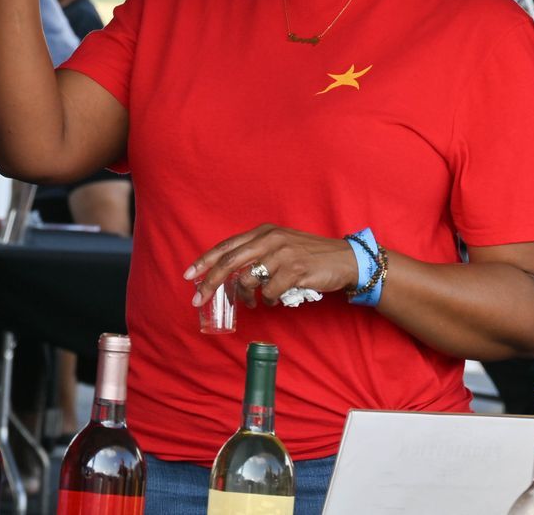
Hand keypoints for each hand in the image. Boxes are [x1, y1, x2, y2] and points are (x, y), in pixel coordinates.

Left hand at [184, 224, 360, 308]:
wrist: (345, 259)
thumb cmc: (308, 256)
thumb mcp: (280, 246)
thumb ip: (256, 254)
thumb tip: (228, 276)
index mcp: (263, 231)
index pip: (226, 246)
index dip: (205, 261)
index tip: (188, 275)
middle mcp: (270, 238)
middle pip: (230, 262)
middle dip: (210, 282)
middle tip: (198, 299)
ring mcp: (283, 253)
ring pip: (249, 280)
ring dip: (246, 296)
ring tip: (252, 302)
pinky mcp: (295, 270)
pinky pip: (271, 292)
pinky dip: (269, 301)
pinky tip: (276, 300)